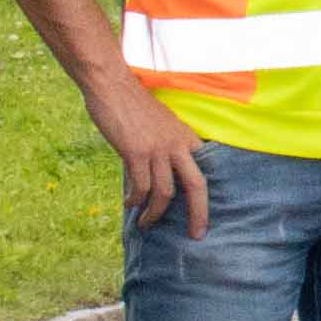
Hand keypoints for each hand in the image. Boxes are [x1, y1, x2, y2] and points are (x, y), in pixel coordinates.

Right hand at [83, 71, 210, 235]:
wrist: (112, 85)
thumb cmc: (133, 106)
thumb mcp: (160, 126)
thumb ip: (165, 149)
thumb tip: (159, 178)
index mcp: (187, 138)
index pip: (205, 171)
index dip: (208, 196)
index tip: (207, 216)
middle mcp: (178, 144)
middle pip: (197, 185)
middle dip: (199, 214)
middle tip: (196, 235)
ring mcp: (158, 149)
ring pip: (165, 192)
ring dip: (154, 213)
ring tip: (146, 223)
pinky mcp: (136, 151)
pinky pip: (141, 186)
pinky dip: (136, 200)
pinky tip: (129, 205)